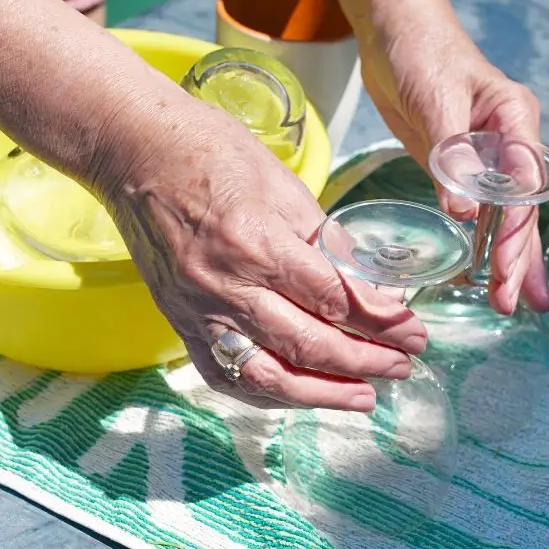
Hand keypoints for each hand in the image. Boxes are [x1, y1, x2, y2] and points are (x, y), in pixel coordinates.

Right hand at [89, 86, 426, 410]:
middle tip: (404, 365)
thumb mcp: (283, 183)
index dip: (381, 323)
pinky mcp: (180, 323)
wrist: (134, 152)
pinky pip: (227, 375)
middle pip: (308, 344)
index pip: (333, 299)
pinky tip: (303, 396)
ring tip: (365, 396)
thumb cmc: (210, 152)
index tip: (414, 333)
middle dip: (365, 361)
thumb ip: (323, 240)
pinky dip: (269, 393)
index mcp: (258, 242)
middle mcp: (226, 286)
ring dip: (323, 394)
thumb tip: (366, 285)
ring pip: (268, 374)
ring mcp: (198, 311)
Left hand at [359, 0, 548, 315]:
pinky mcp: (465, 168)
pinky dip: (486, 245)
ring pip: (507, 217)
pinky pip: (482, 213)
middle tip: (510, 303)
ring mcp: (491, 158)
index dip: (516, 228)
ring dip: (511, 261)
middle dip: (517, 258)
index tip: (505, 265)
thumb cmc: (420, 50)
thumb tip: (464, 208)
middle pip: (521, 209)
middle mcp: (511, 143)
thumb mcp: (435, 96)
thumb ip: (451, 150)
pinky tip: (489, 276)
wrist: (396, 33)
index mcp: (514, 120)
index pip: (525, 184)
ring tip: (518, 305)